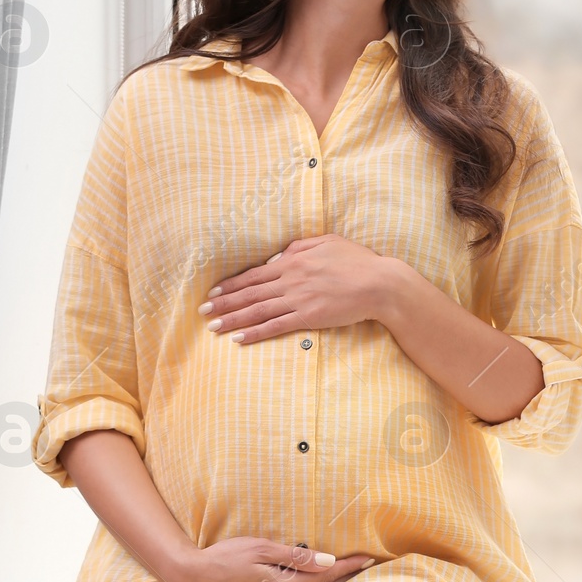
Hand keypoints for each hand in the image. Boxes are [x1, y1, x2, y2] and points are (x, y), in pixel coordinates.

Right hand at [168, 537, 378, 581]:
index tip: (368, 559)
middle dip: (347, 579)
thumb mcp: (261, 549)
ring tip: (352, 577)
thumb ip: (295, 557)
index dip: (347, 567)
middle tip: (368, 567)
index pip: (324, 577)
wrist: (192, 578)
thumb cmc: (225, 557)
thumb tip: (328, 561)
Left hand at [199, 234, 398, 344]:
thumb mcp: (328, 242)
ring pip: (257, 310)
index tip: (213, 292)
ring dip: (232, 319)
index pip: (254, 274)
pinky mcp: (308, 317)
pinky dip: (255, 333)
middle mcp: (290, 280)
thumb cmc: (358, 261)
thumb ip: (301, 246)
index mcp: (293, 261)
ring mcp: (298, 299)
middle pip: (249, 293)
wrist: (379, 283)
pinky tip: (238, 339)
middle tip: (202, 311)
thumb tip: (280, 254)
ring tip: (212, 327)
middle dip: (223, 303)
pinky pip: (275, 326)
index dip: (231, 284)